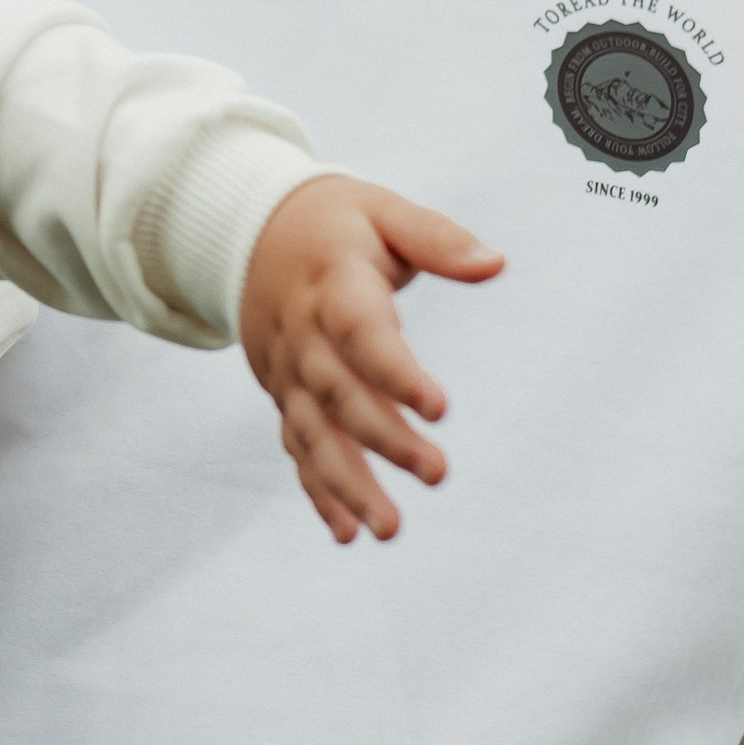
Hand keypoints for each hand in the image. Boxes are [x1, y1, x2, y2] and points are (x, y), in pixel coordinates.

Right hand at [239, 174, 503, 543]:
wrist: (247, 231)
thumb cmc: (334, 223)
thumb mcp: (383, 212)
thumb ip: (438, 239)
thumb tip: (496, 264)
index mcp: (331, 286)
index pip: (361, 334)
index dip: (396, 372)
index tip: (440, 408)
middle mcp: (303, 336)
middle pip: (338, 395)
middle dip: (384, 440)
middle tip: (437, 475)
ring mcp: (287, 371)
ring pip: (312, 434)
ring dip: (346, 484)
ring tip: (388, 529)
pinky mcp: (284, 394)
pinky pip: (297, 447)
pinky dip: (317, 491)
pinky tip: (346, 532)